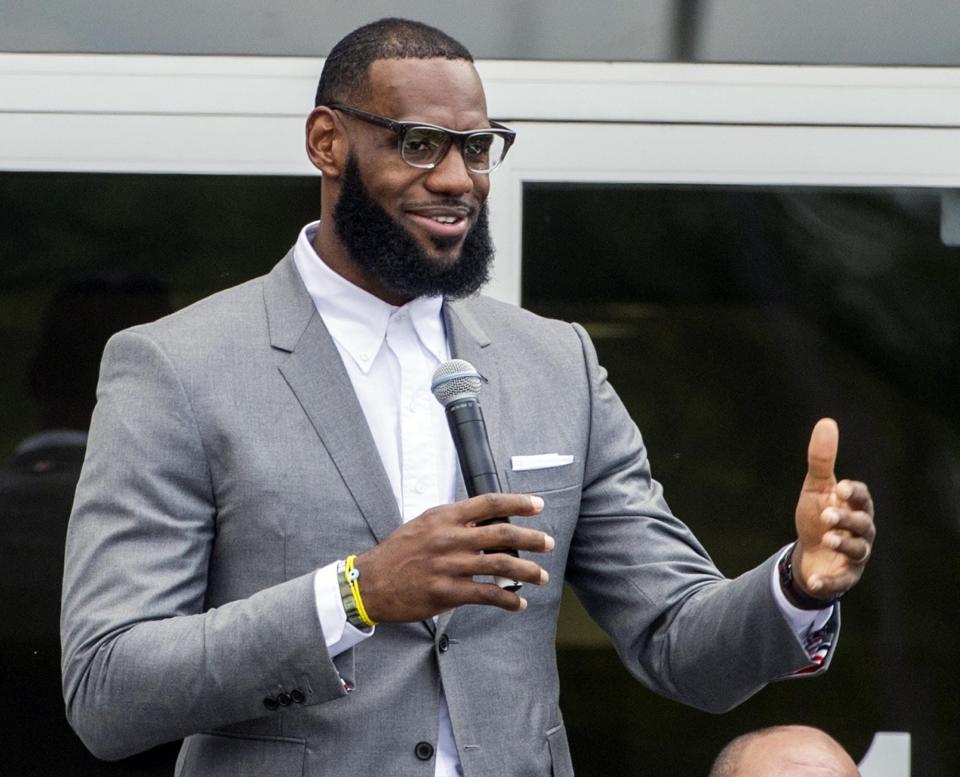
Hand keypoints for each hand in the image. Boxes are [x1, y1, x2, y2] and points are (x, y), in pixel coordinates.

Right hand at [354, 493, 553, 622]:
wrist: (371, 582)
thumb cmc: (399, 553)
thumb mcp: (424, 524)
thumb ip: (453, 521)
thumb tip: (485, 520)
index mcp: (444, 517)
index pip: (489, 503)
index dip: (517, 502)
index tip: (538, 505)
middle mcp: (450, 538)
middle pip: (502, 533)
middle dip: (531, 538)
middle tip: (548, 543)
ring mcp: (450, 565)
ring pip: (500, 565)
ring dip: (527, 571)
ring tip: (541, 576)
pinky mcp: (447, 592)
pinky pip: (487, 594)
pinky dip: (508, 599)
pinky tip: (518, 603)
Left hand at [793, 418, 875, 599]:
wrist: (809, 553)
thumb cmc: (818, 516)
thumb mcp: (816, 488)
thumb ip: (820, 459)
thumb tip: (827, 422)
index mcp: (855, 507)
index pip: (863, 497)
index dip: (855, 493)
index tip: (840, 488)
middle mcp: (861, 531)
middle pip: (863, 524)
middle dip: (847, 519)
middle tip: (827, 515)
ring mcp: (855, 554)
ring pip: (858, 550)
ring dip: (844, 543)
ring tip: (827, 537)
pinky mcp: (845, 576)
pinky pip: (841, 580)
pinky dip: (829, 581)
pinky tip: (815, 579)